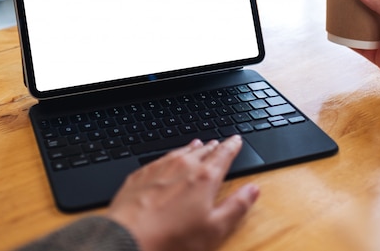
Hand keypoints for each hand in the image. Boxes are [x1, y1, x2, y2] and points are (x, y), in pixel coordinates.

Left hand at [106, 135, 259, 250]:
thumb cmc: (172, 238)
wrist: (128, 238)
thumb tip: (252, 190)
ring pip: (181, 152)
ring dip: (192, 148)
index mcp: (204, 178)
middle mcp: (183, 166)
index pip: (223, 155)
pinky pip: (161, 158)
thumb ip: (236, 206)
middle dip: (214, 146)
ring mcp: (159, 168)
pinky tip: (169, 159)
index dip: (232, 146)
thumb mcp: (215, 229)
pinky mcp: (141, 175)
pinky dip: (170, 156)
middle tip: (220, 142)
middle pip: (203, 151)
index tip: (236, 140)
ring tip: (199, 144)